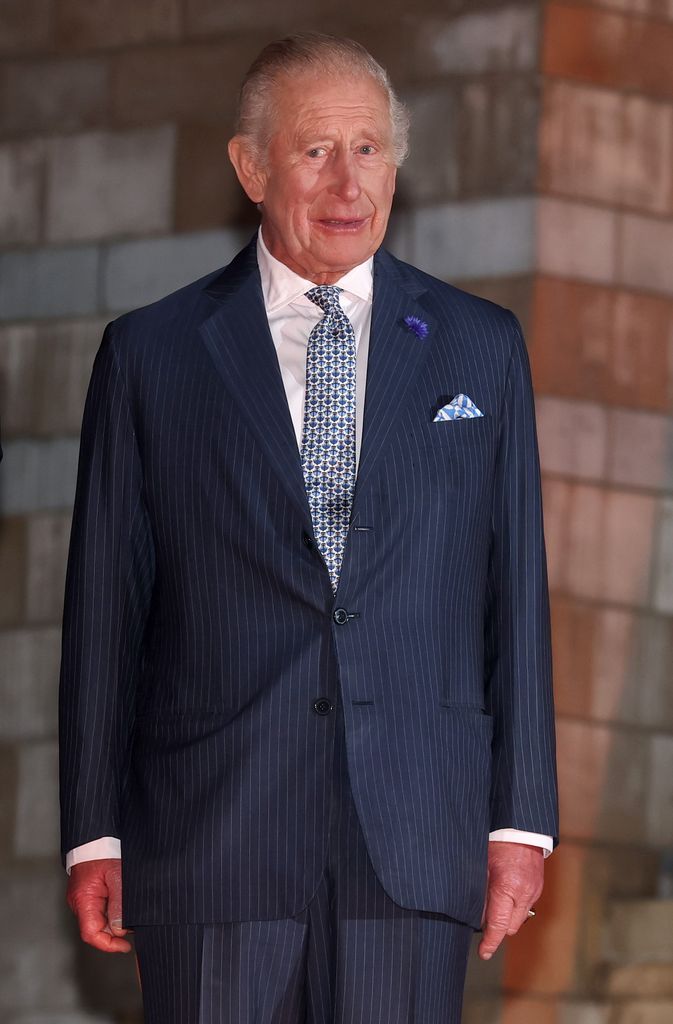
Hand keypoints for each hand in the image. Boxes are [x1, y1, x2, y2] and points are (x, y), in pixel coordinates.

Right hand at [67, 858, 131, 952]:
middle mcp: (79, 903)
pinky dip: (112, 913)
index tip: (125, 946)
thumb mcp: (116, 875)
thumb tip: (120, 928)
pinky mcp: (87, 895)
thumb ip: (119, 903)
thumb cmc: (103, 851)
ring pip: (98, 921)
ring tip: (129, 912)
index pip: (91, 934)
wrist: (94, 837)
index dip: (108, 945)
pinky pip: (99, 911)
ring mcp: (82, 900)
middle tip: (133, 925)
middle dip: (114, 933)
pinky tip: (122, 906)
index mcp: (83, 900)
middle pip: (95, 930)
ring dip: (114, 922)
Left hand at [478, 842, 543, 959]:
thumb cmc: (497, 842)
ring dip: (507, 917)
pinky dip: (515, 906)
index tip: (483, 952)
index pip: (499, 925)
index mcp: (507, 888)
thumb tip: (476, 916)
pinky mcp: (538, 888)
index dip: (490, 941)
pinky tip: (506, 892)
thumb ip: (480, 893)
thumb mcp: (481, 866)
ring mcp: (534, 891)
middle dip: (498, 927)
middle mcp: (524, 893)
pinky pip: (525, 906)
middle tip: (484, 918)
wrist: (522, 826)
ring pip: (519, 918)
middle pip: (510, 927)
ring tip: (495, 902)